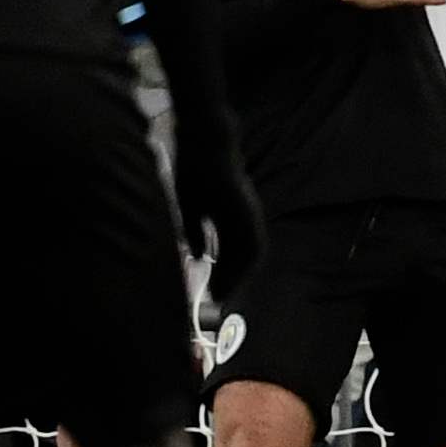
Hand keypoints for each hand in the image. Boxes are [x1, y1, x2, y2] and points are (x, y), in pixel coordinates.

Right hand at [175, 123, 266, 286]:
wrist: (204, 142)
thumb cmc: (195, 170)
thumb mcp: (191, 206)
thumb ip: (196, 231)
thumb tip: (201, 256)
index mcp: (228, 217)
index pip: (229, 252)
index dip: (223, 273)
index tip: (212, 293)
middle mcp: (243, 217)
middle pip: (242, 257)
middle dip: (232, 281)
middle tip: (221, 304)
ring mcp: (248, 213)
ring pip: (251, 253)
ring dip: (240, 277)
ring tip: (226, 298)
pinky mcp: (248, 211)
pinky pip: (253, 243)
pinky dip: (245, 264)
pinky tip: (234, 277)